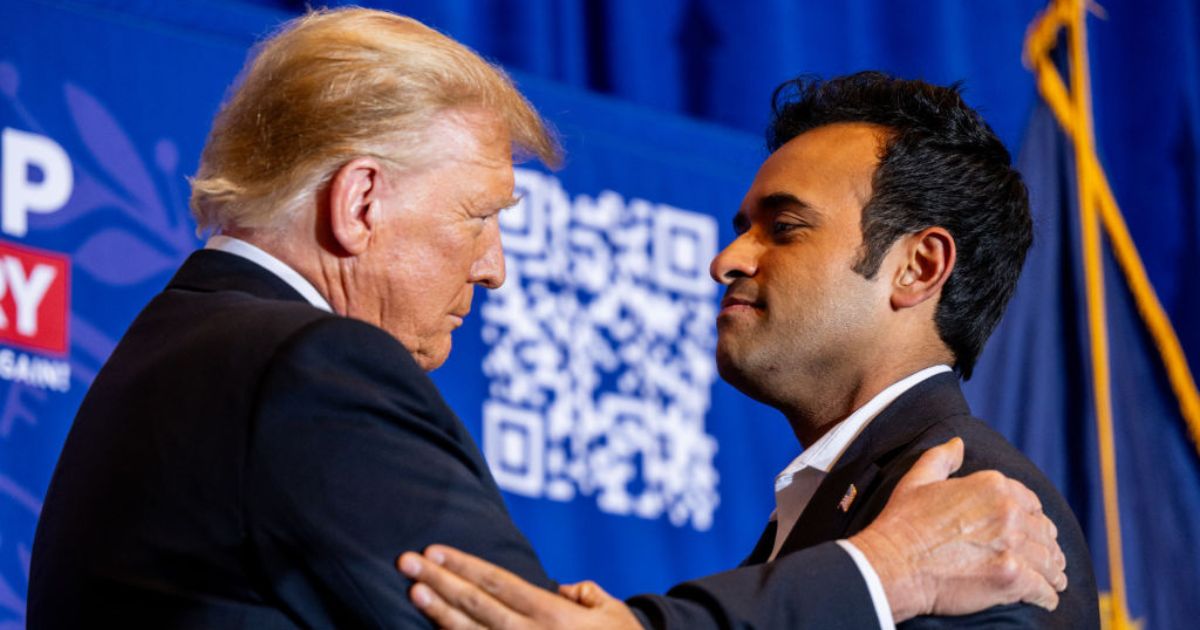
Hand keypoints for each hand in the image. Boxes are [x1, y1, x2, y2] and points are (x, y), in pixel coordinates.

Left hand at [398, 545, 641, 628]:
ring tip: (413, 591)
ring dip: (439, 613)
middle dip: (439, 582)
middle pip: (477, 605)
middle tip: (405, 561)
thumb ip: (583, 593)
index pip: (498, 584)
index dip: (464, 566)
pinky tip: (435, 629)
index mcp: (553, 616)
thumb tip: (559, 589)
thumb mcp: (611, 613)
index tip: (434, 551)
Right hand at [849, 437, 1067, 621]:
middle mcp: (1007, 511)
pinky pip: (1043, 588)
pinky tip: (1045, 598)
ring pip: (1048, 560)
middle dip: (1047, 546)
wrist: (893, 564)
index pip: (1031, 502)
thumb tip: (958, 443)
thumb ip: (942, 458)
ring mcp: (1011, 545)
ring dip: (1053, 572)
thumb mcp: (917, 480)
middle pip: (1043, 531)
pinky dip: (1047, 595)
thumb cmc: (901, 523)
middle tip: (1048, 559)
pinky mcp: (1011, 577)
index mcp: (991, 485)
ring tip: (1053, 580)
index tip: (1033, 530)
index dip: (1033, 518)